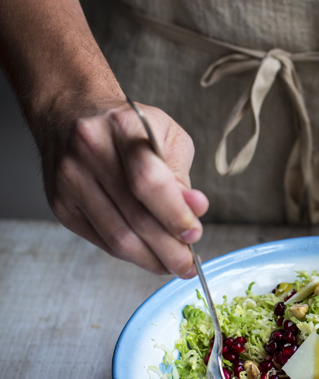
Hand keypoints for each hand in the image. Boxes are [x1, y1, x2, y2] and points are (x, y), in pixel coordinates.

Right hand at [41, 98, 208, 276]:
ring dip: (150, 259)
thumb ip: (180, 175)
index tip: (194, 234)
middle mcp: (91, 152)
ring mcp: (71, 180)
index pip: (150, 181)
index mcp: (124, 127)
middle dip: (169, 249)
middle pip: (135, 217)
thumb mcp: (166, 136)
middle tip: (188, 264)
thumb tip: (197, 211)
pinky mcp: (61, 204)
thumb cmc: (127, 127)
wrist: (70, 113)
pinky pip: (101, 241)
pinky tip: (147, 255)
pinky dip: (129, 254)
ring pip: (117, 237)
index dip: (175, 214)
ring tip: (172, 265)